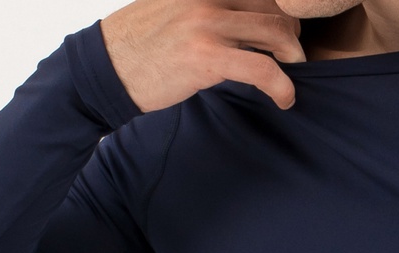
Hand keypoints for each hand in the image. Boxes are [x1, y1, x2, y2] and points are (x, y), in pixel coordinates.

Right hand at [100, 0, 305, 111]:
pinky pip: (261, 68)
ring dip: (292, 55)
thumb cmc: (136, 47)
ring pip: (276, 31)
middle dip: (290, 31)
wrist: (106, 69)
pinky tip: (286, 98)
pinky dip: (281, 85)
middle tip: (291, 54)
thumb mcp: (171, 12)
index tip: (284, 29)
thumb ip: (202, 9)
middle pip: (275, 5)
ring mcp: (208, 24)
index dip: (281, 9)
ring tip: (290, 75)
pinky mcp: (207, 57)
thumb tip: (228, 20)